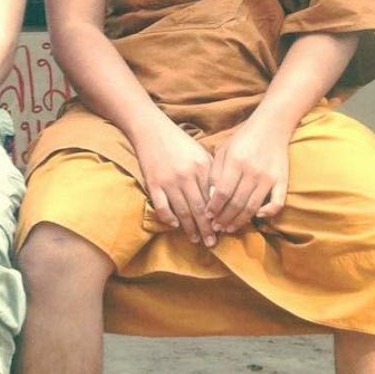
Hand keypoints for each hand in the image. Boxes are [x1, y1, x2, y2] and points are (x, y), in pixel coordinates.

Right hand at [133, 116, 215, 247]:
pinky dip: (168, 218)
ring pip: (182, 211)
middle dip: (207, 229)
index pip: (213, 198)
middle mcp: (187, 175)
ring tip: (195, 239)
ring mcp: (169, 180)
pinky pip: (162, 207)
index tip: (223, 229)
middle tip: (212, 243)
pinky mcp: (153, 183)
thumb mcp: (200, 153)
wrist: (151, 130)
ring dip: (190, 228)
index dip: (218, 216)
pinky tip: (174, 225)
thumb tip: (219, 198)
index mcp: (202, 167)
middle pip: (200, 209)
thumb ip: (211, 173)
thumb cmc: (179, 142)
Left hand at [206, 118, 289, 234]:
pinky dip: (268, 212)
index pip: (222, 192)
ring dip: (240, 221)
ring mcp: (269, 177)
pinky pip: (277, 202)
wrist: (271, 126)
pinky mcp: (282, 180)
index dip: (214, 208)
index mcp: (235, 162)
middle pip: (236, 203)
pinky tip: (258, 216)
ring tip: (229, 228)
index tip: (207, 216)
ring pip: (253, 206)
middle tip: (217, 228)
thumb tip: (210, 198)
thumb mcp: (224, 151)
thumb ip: (215, 173)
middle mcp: (252, 171)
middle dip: (224, 218)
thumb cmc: (242, 139)